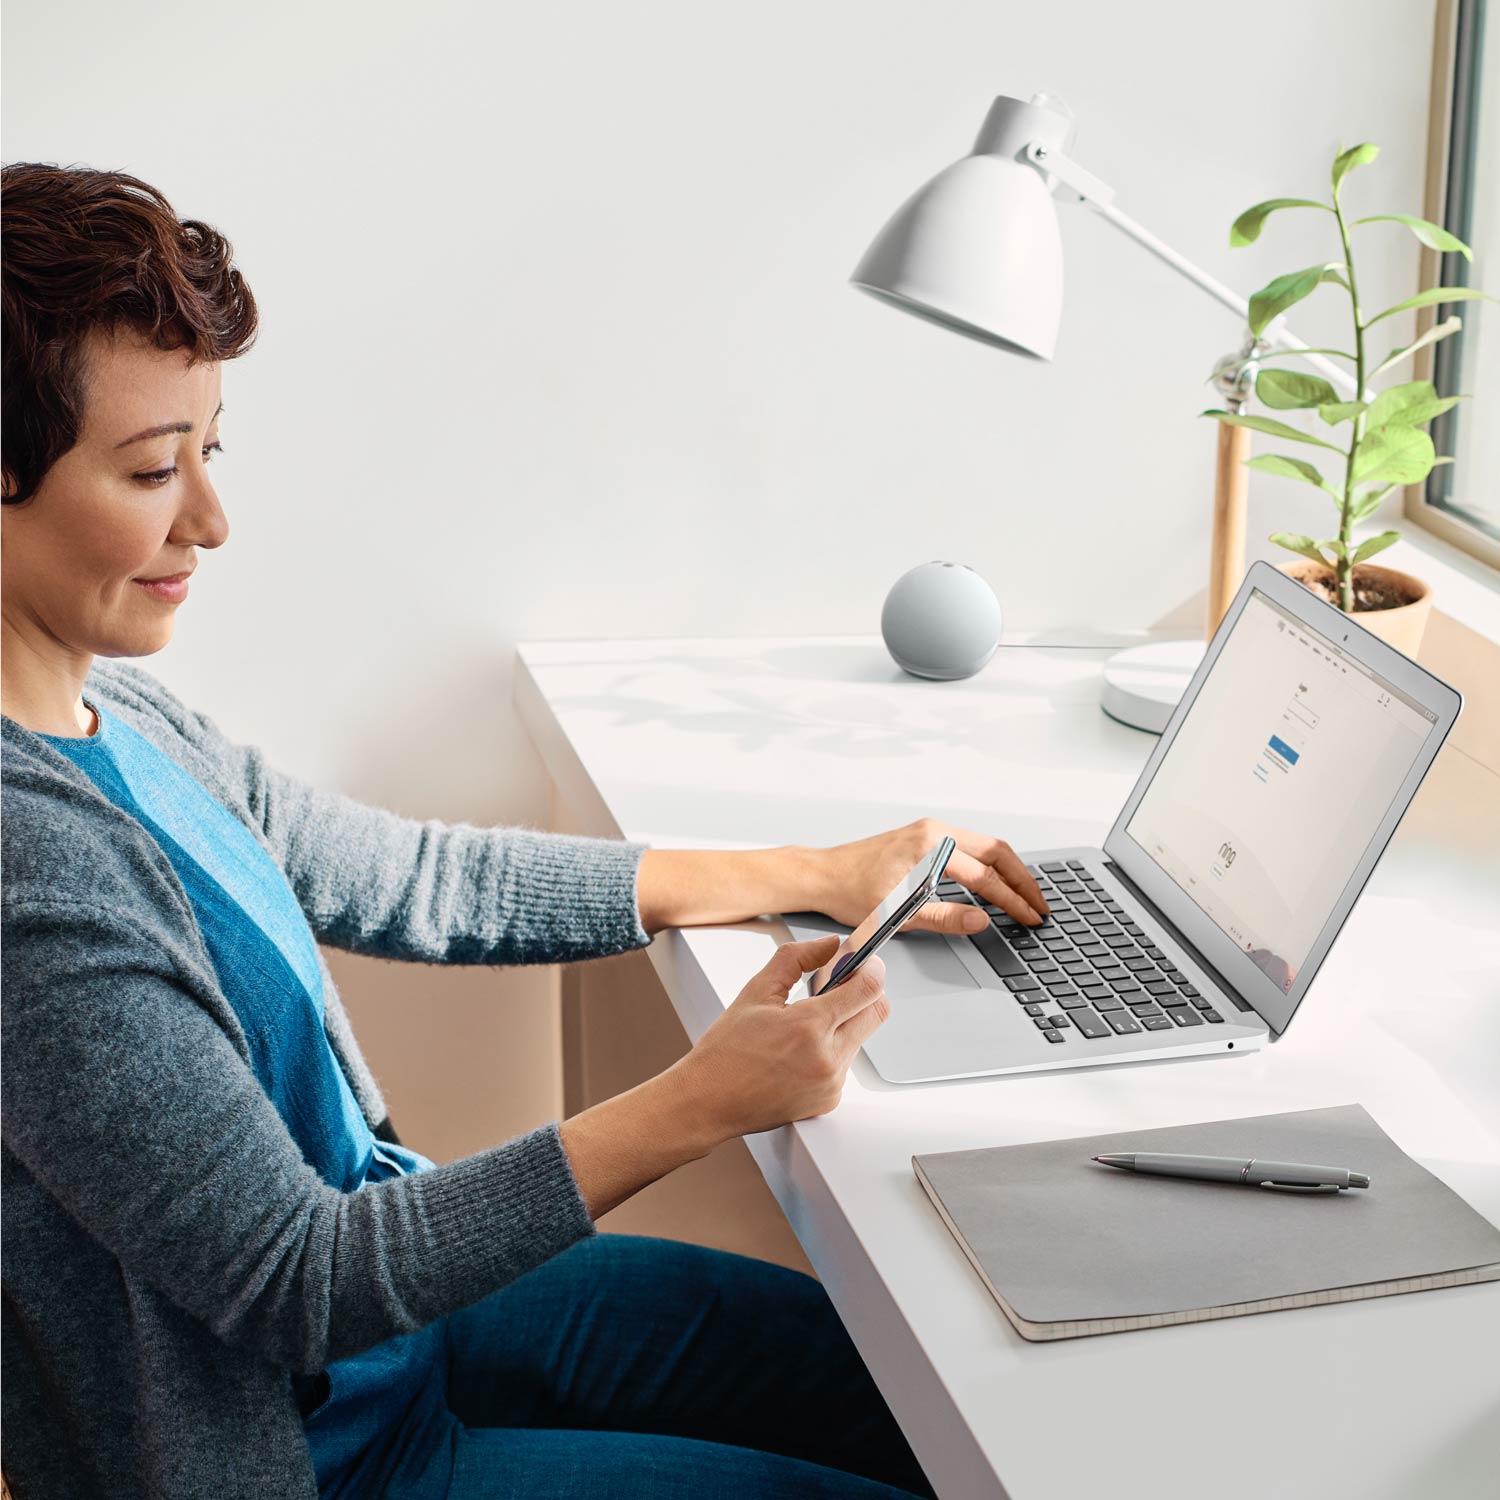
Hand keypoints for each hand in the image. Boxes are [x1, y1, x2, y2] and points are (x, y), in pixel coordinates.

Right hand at [670, 935, 887, 1140]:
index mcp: (809, 1027)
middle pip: (877, 1013)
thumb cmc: (725, 1051)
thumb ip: (796, 959)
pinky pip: (845, 1064)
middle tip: (839, 984)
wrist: (708, 1102)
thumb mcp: (756, 992)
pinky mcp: (829, 1100)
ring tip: (805, 1022)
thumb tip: (830, 945)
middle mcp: (828, 1059)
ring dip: (845, 1022)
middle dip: (865, 993)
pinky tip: (800, 1050)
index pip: (868, 989)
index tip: (866, 960)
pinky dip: (832, 1049)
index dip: (872, 968)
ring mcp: (831, 1084)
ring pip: (860, 1038)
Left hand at [812, 818, 1048, 933]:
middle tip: (1040, 905)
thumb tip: (981, 920)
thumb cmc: (850, 891)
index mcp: (930, 845)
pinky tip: (995, 884)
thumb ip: (945, 917)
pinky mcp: (924, 838)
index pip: (985, 875)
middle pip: (996, 851)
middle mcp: (934, 831)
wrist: (822, 874)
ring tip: (1024, 897)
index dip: (1012, 900)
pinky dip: (989, 866)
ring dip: (1008, 872)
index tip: (1030, 917)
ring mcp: (930, 832)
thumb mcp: (899, 912)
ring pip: (985, 847)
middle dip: (1022, 880)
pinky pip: (969, 848)